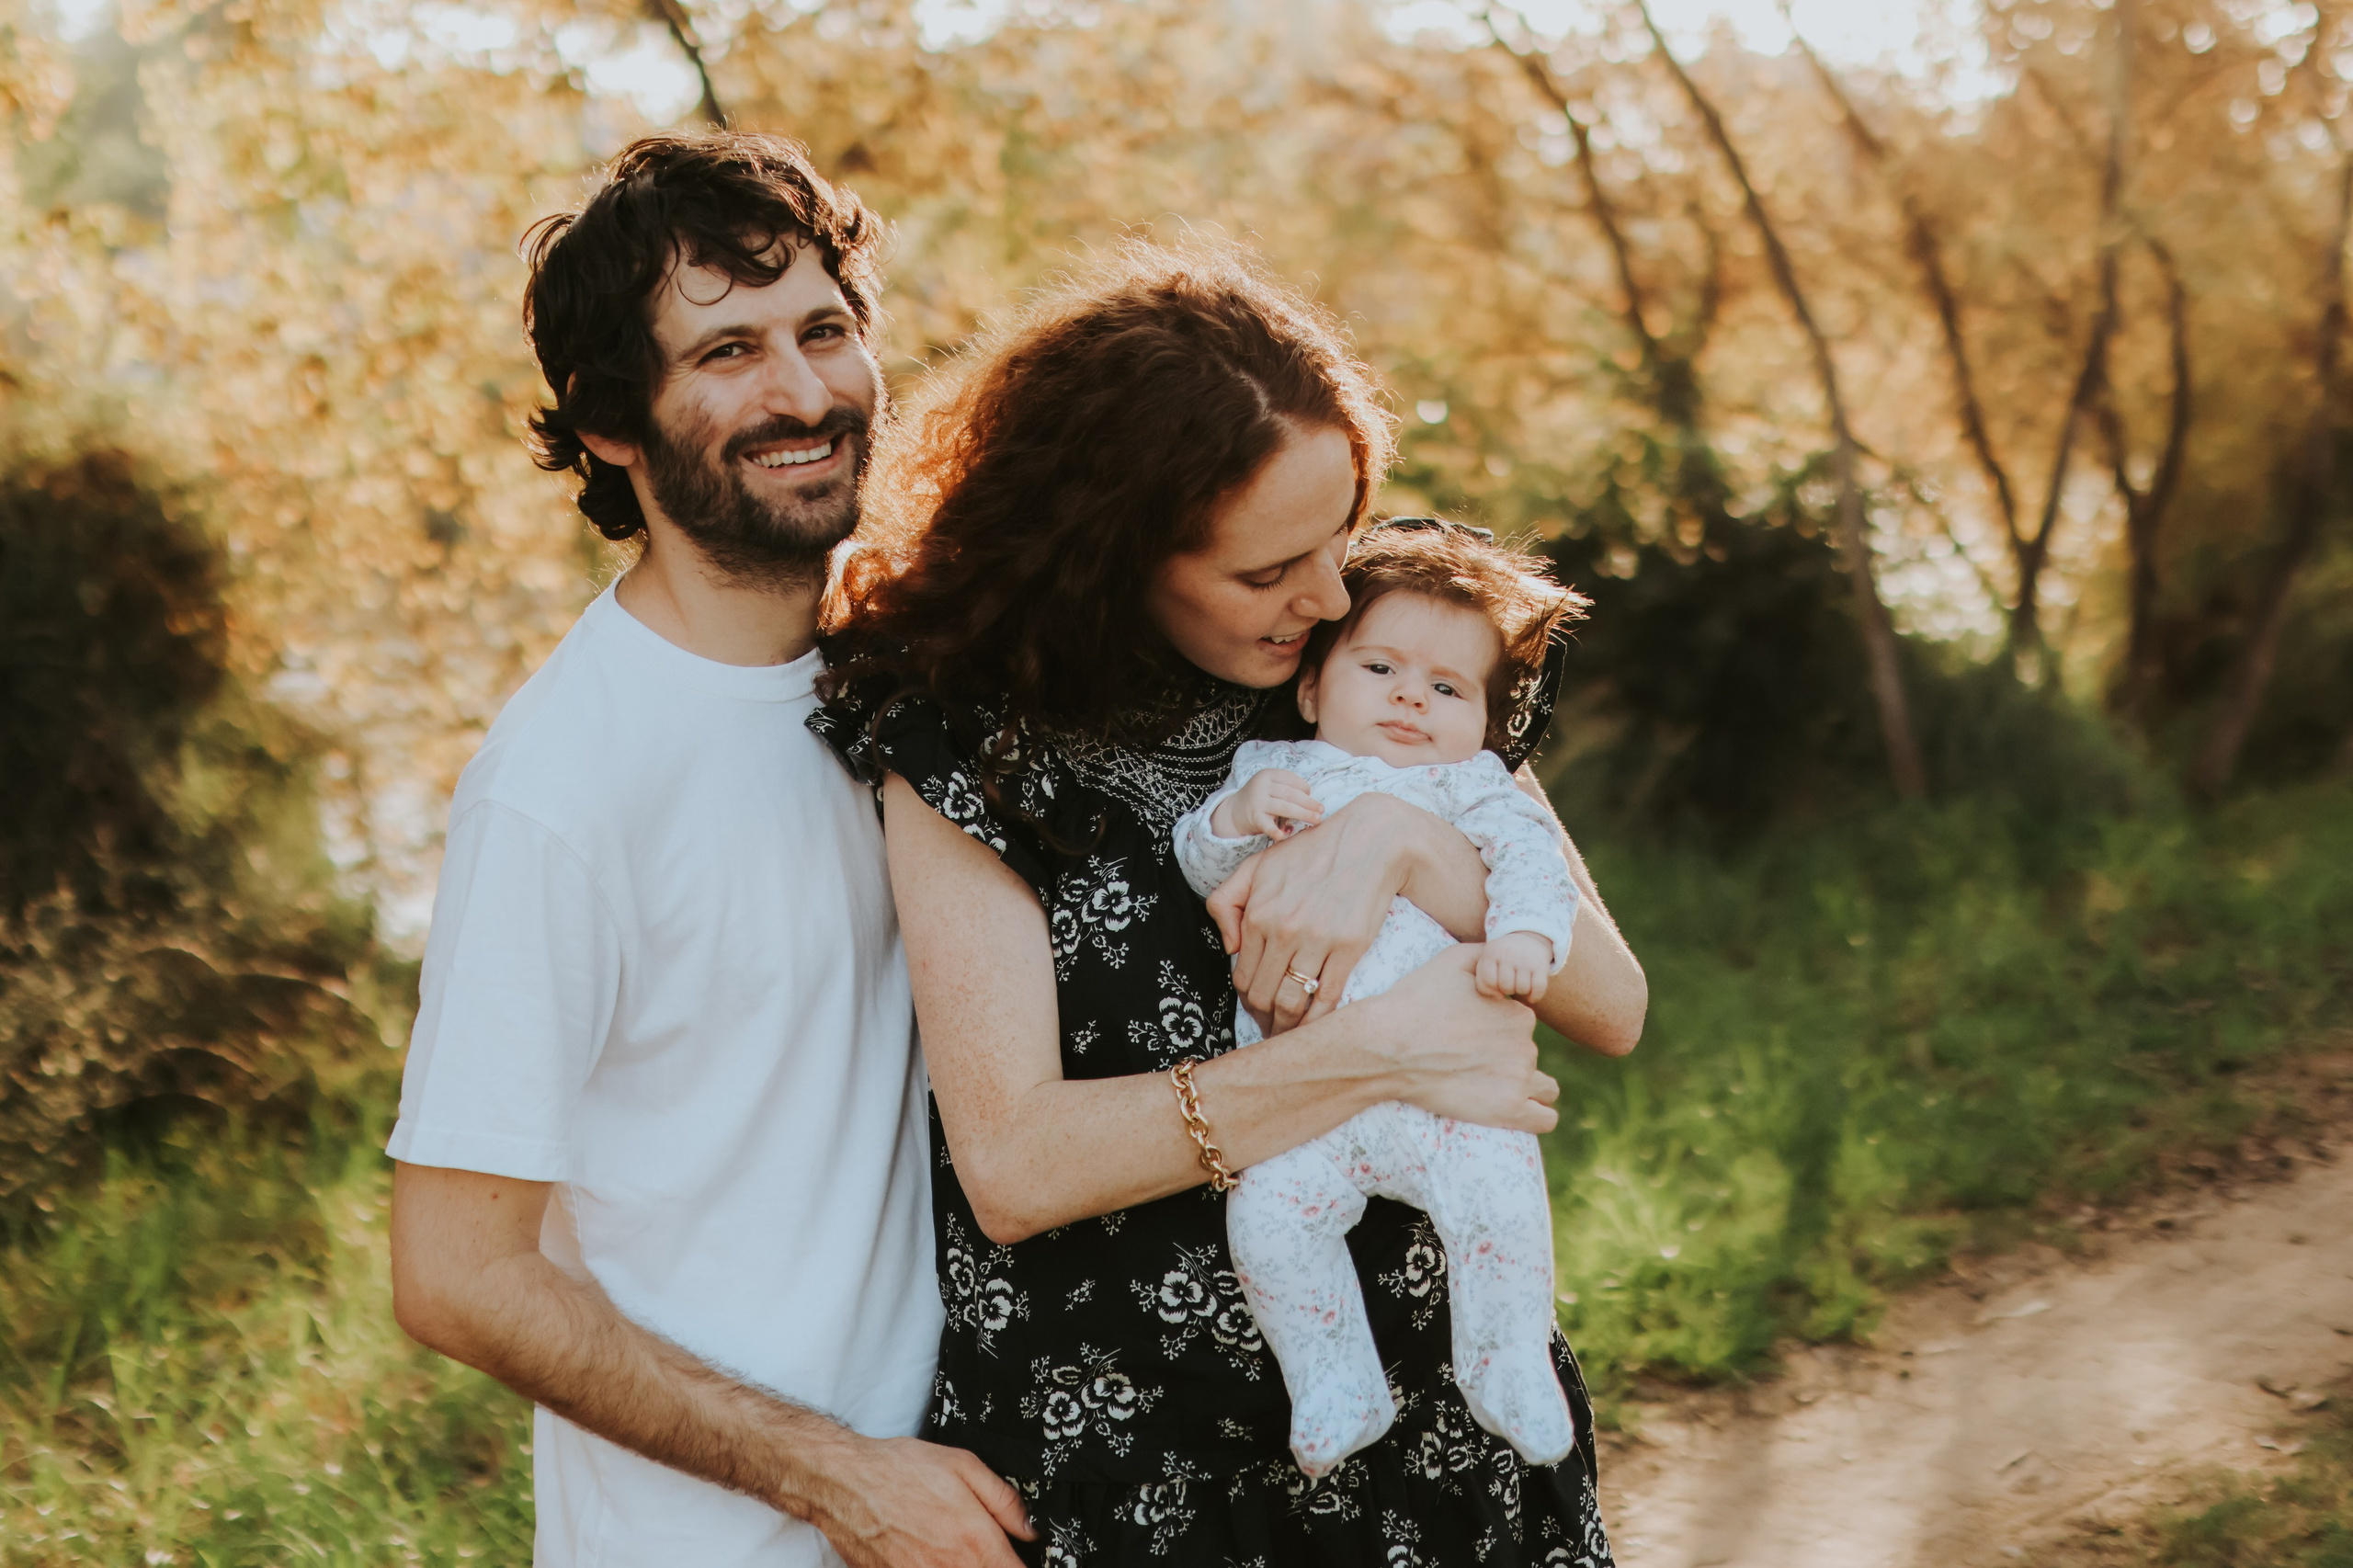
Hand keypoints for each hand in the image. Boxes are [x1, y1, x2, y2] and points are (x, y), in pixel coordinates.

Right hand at [805, 1434, 1032, 1567]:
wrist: (844, 1482)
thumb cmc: (899, 1470)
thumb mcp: (963, 1465)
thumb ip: (1004, 1500)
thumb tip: (1029, 1528)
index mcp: (974, 1541)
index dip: (1019, 1564)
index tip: (1014, 1556)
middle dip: (987, 1564)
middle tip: (977, 1547)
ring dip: (958, 1565)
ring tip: (946, 1547)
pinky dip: (928, 1567)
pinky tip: (924, 1552)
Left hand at [1207, 793, 1455, 1036]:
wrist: (1367, 841)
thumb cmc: (1311, 853)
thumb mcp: (1256, 867)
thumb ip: (1226, 902)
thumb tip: (1229, 949)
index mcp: (1257, 914)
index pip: (1243, 977)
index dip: (1247, 1001)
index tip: (1256, 1010)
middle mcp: (1283, 930)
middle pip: (1264, 996)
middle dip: (1264, 1020)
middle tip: (1272, 1029)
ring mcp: (1316, 940)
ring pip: (1291, 1001)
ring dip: (1287, 1026)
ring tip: (1290, 1033)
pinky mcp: (1348, 947)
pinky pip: (1327, 996)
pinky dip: (1318, 1020)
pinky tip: (1317, 1028)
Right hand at [1212, 769, 1323, 839]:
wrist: (1234, 811)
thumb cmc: (1260, 798)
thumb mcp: (1270, 786)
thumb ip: (1287, 788)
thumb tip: (1310, 798)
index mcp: (1268, 775)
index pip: (1290, 779)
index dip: (1303, 787)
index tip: (1310, 795)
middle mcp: (1262, 786)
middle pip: (1291, 794)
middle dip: (1309, 803)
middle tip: (1321, 810)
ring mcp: (1258, 802)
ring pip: (1285, 807)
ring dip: (1303, 814)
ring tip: (1317, 819)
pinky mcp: (1254, 817)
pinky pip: (1267, 825)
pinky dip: (1276, 830)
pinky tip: (1284, 835)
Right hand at [1366, 947, 1557, 1133]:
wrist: (1388, 1045)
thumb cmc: (1415, 1001)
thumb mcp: (1452, 960)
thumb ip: (1487, 955)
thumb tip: (1503, 958)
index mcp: (1518, 1014)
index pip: (1521, 1024)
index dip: (1498, 1028)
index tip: (1473, 1035)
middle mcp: (1526, 1046)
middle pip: (1527, 1054)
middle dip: (1507, 1057)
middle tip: (1470, 1061)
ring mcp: (1518, 1080)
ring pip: (1545, 1088)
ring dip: (1530, 1087)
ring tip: (1498, 1088)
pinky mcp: (1507, 1110)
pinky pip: (1543, 1120)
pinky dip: (1537, 1116)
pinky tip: (1519, 1111)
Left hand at [1474, 932, 1554, 1002]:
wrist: (1526, 938)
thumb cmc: (1501, 958)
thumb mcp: (1487, 962)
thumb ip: (1483, 981)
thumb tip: (1499, 996)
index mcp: (1491, 953)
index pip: (1488, 981)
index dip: (1492, 988)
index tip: (1497, 985)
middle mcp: (1508, 954)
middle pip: (1506, 986)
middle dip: (1508, 990)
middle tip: (1510, 984)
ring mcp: (1525, 959)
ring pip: (1522, 989)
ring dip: (1521, 992)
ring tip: (1519, 984)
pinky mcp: (1541, 964)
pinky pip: (1539, 988)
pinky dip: (1535, 996)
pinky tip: (1531, 995)